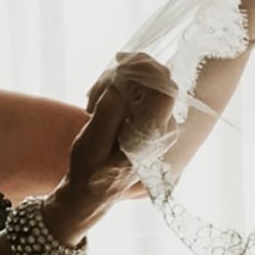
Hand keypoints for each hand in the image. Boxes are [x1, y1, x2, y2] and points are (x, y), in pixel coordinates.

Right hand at [45, 55, 176, 241]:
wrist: (92, 192)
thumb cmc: (90, 171)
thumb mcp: (92, 142)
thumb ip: (109, 112)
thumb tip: (121, 84)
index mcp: (152, 136)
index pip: (164, 91)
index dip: (147, 69)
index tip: (121, 61)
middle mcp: (163, 130)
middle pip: (159, 83)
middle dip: (130, 73)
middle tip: (100, 82)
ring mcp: (159, 125)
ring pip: (149, 86)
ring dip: (122, 82)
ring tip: (93, 100)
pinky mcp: (150, 122)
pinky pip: (142, 94)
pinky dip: (121, 90)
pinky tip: (100, 102)